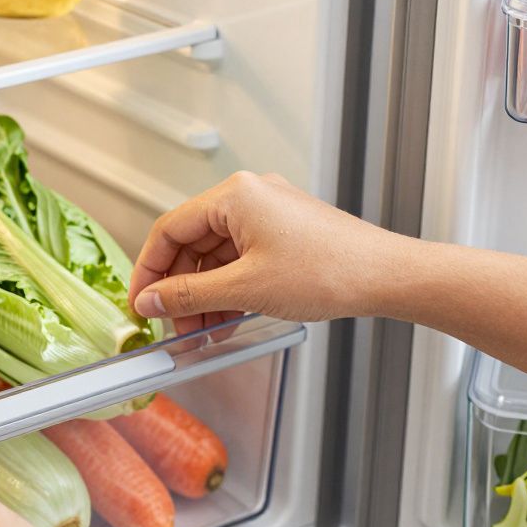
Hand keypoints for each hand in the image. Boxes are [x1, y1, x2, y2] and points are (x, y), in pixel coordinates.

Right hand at [129, 171, 405, 332]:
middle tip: (177, 325)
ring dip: (207, 295)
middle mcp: (249, 197)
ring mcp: (269, 214)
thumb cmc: (329, 271)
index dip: (149, 271)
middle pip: (192, 243)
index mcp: (235, 196)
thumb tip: (151, 300)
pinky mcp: (285, 233)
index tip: (140, 303)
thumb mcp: (245, 290)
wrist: (386, 277)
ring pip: (216, 255)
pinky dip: (230, 289)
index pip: (169, 229)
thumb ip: (189, 296)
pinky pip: (241, 259)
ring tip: (208, 330)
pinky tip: (231, 318)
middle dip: (181, 289)